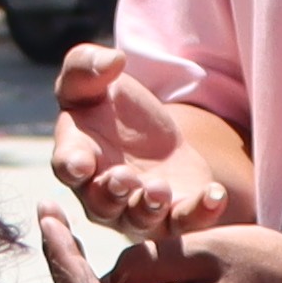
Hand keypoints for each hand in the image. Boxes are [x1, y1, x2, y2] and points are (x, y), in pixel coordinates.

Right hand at [51, 43, 254, 244]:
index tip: (79, 163)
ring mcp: (137, 210)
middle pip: (101, 203)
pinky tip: (215, 195)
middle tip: (123, 177)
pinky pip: (185, 222)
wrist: (150, 135)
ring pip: (140, 220)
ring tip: (160, 190)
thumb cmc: (110, 110)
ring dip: (148, 208)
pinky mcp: (175, 215)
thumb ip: (86, 66)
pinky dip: (200, 213)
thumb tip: (112, 61)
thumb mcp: (93, 82)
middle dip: (111, 193)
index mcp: (76, 157)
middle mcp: (100, 194)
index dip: (71, 166)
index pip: (66, 166)